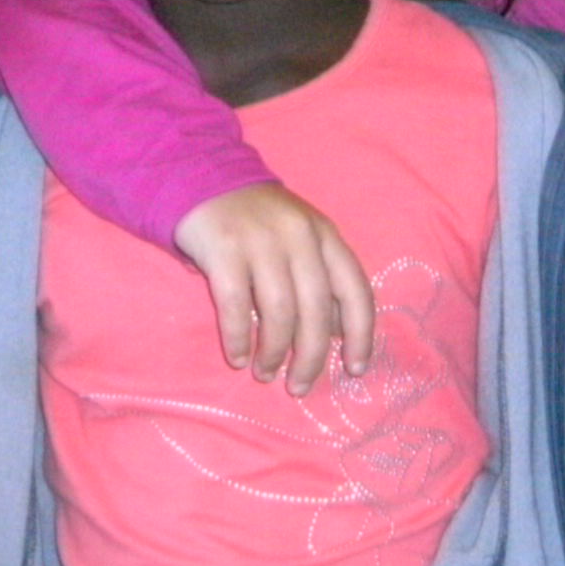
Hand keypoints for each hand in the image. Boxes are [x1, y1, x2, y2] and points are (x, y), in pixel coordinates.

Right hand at [175, 183, 375, 395]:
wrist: (203, 178)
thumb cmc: (258, 219)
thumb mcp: (301, 239)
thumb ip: (321, 278)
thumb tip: (338, 334)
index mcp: (326, 235)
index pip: (357, 290)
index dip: (361, 335)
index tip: (355, 369)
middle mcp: (299, 237)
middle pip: (316, 310)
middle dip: (311, 357)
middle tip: (300, 387)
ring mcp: (261, 242)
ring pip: (279, 312)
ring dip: (274, 353)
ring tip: (266, 374)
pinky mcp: (224, 249)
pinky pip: (237, 306)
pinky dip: (239, 338)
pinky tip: (237, 356)